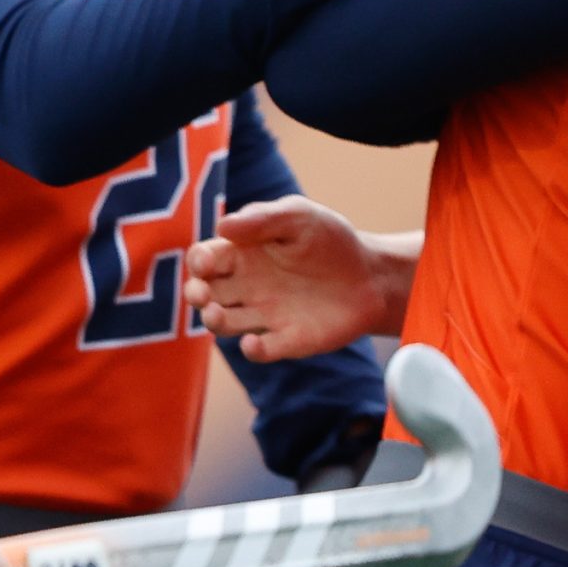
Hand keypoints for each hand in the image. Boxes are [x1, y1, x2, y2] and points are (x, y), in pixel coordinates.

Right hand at [184, 196, 415, 361]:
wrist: (371, 274)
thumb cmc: (330, 240)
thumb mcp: (300, 216)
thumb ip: (264, 218)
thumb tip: (223, 225)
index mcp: (244, 254)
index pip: (205, 259)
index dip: (198, 262)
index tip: (206, 263)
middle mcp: (247, 287)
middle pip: (205, 294)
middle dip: (196, 294)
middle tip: (202, 295)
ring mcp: (264, 315)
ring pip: (224, 323)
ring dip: (215, 322)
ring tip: (217, 315)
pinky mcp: (287, 340)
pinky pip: (261, 350)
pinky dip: (252, 350)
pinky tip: (253, 343)